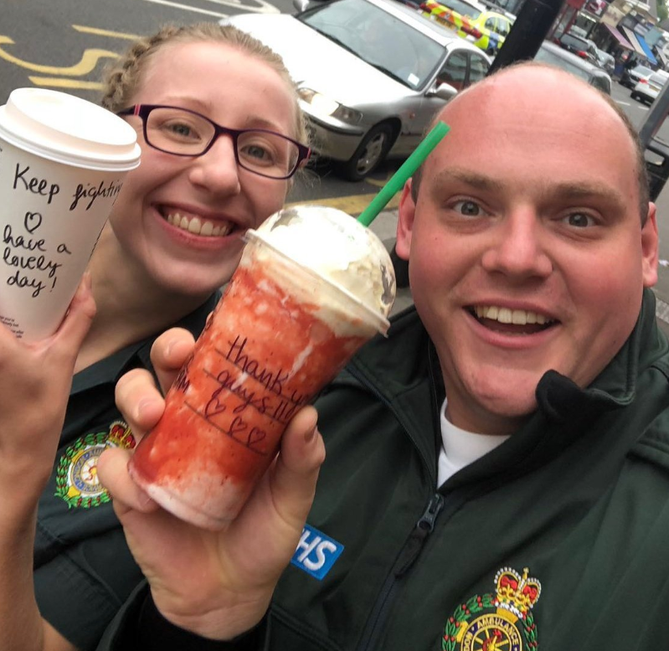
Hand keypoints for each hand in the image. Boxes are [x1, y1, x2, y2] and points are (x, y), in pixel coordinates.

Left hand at [0, 275, 95, 517]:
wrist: (12, 457)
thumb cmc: (36, 413)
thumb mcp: (62, 361)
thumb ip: (76, 321)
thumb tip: (84, 285)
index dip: (3, 258)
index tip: (12, 243)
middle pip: (0, 300)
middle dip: (10, 280)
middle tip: (19, 258)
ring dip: (11, 303)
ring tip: (21, 288)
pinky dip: (7, 322)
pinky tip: (17, 319)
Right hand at [98, 329, 325, 639]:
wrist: (229, 593)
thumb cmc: (264, 532)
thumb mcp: (293, 496)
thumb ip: (302, 459)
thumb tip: (307, 414)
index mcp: (229, 414)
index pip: (215, 362)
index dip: (211, 336)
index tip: (216, 324)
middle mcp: (189, 421)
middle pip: (165, 367)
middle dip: (166, 350)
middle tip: (178, 357)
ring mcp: (157, 451)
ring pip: (129, 400)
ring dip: (134, 397)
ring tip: (152, 416)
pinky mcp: (130, 487)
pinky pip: (112, 465)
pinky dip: (121, 474)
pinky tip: (145, 497)